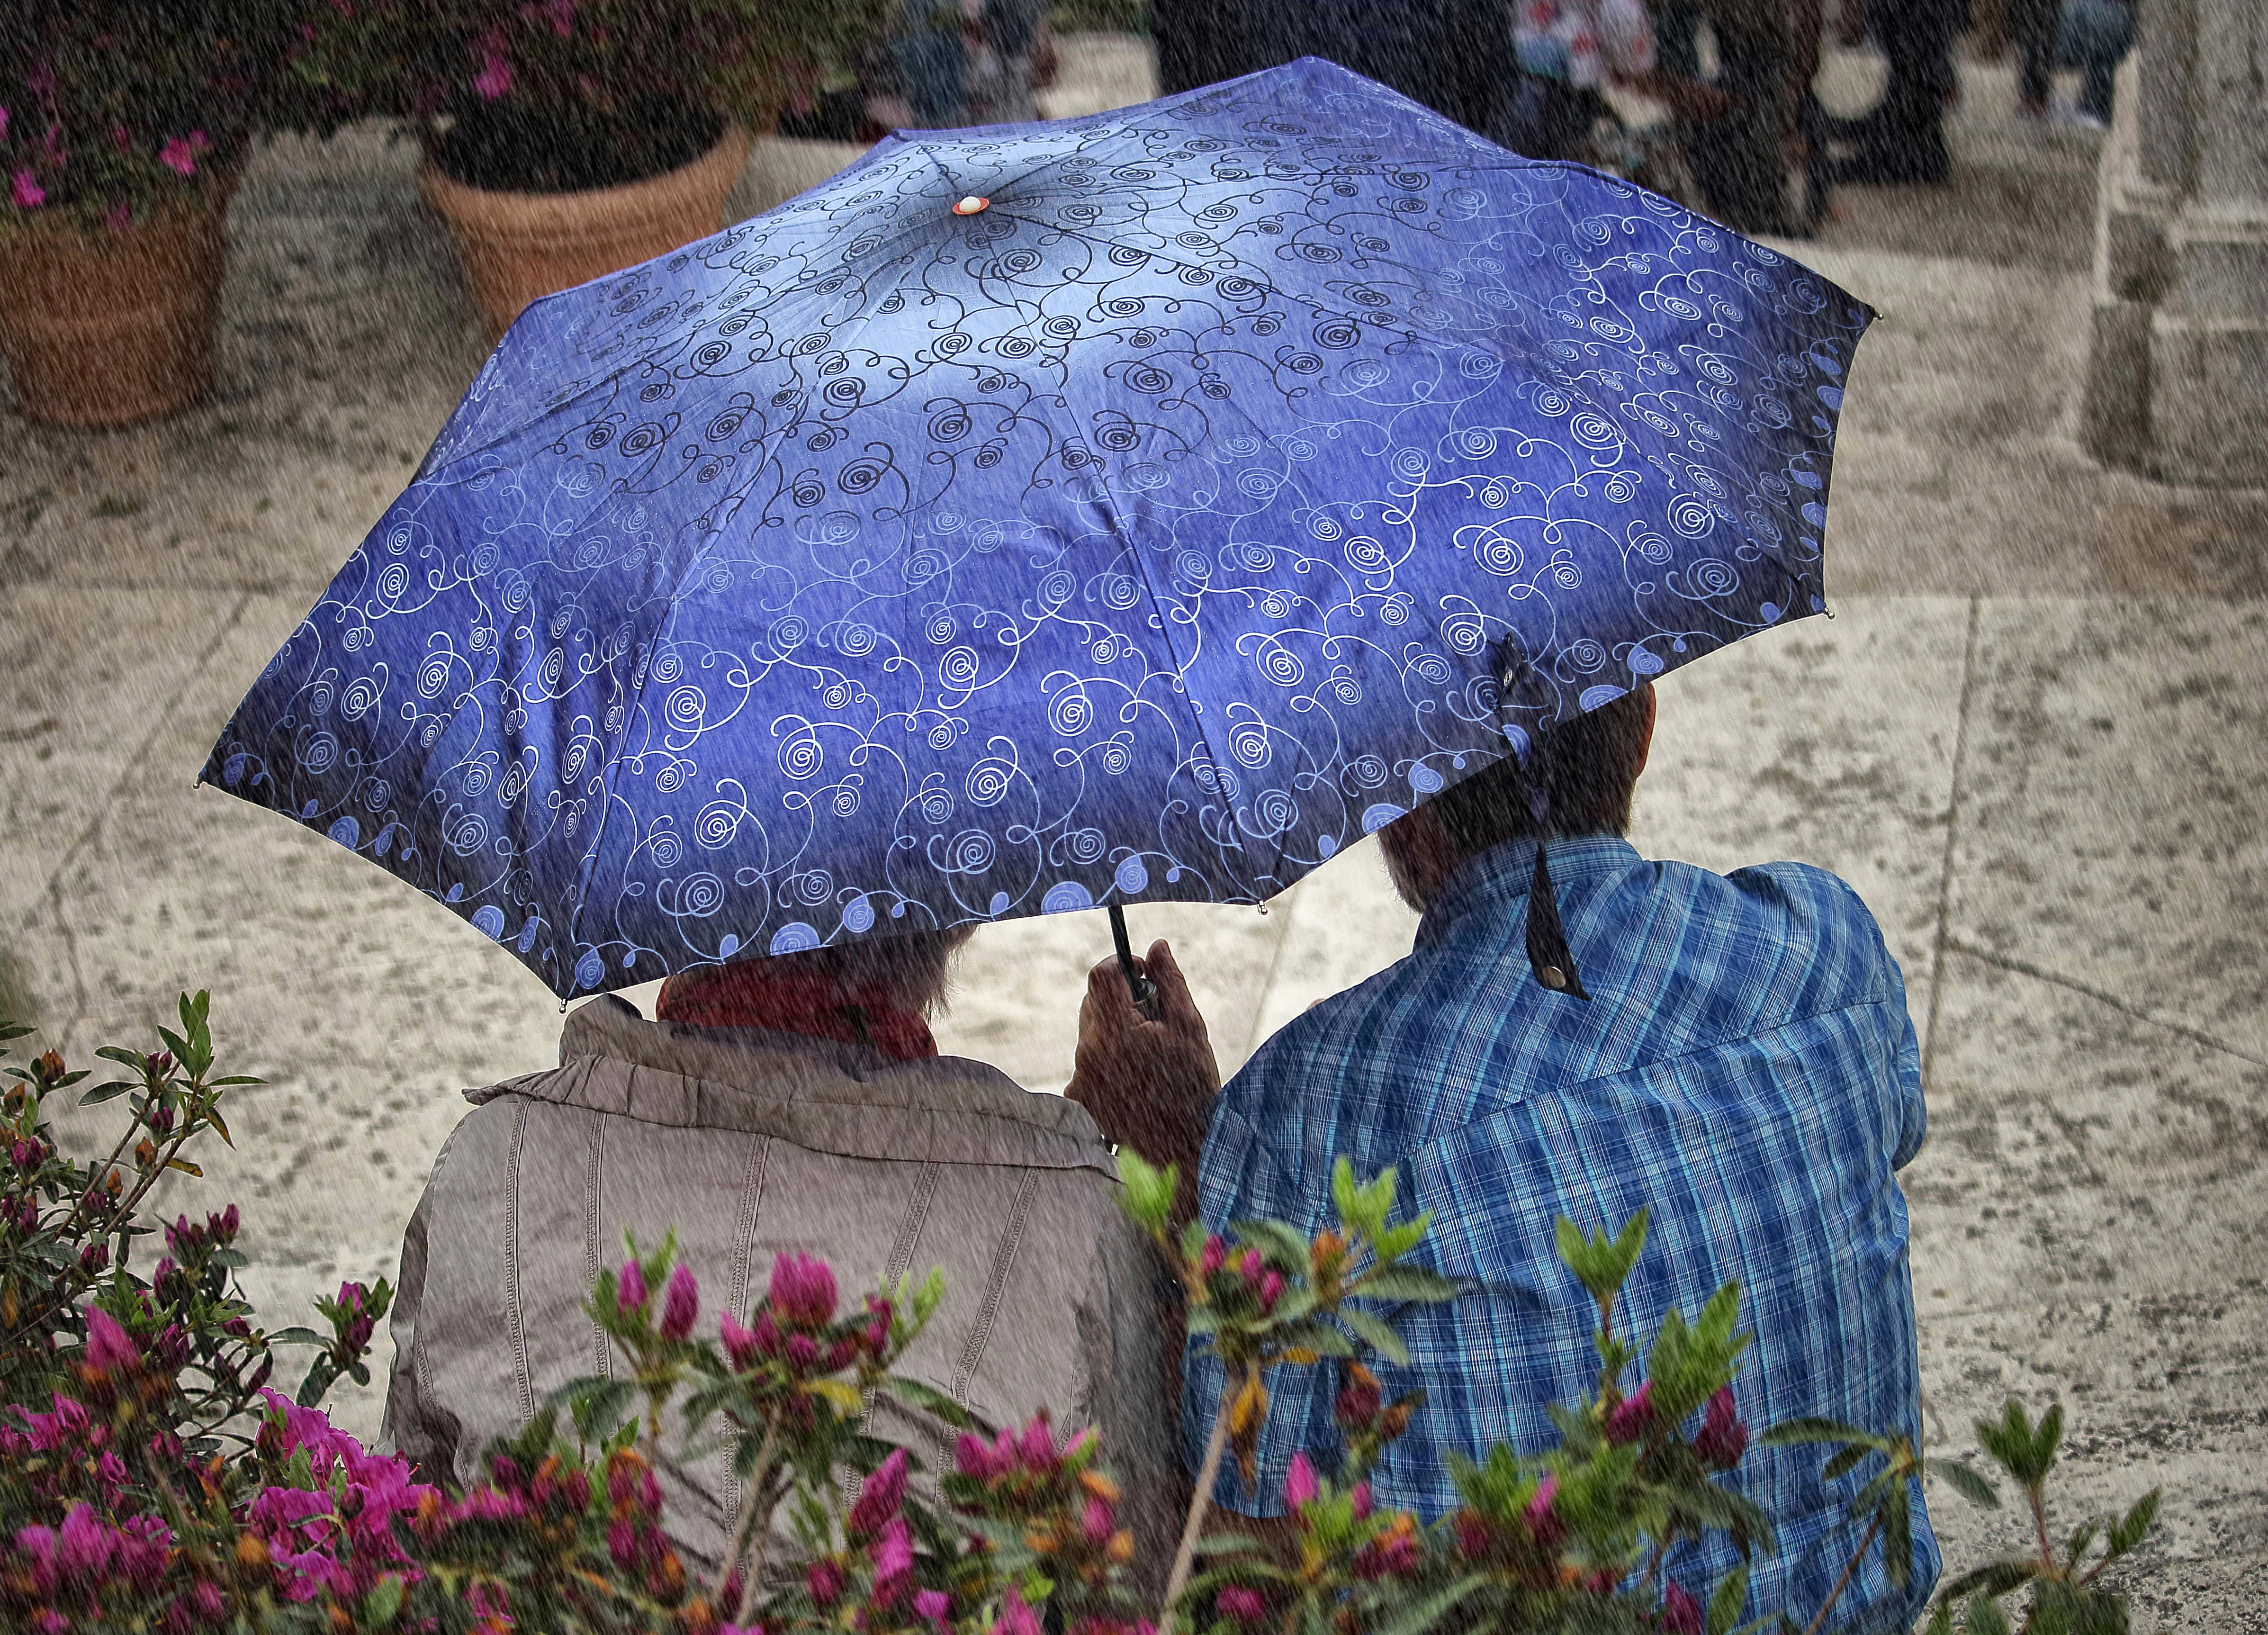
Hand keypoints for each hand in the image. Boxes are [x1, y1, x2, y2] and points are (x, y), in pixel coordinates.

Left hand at [1066, 939, 1219, 1176]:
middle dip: (1120, 999)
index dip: (1121, 966)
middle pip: (1092, 1001)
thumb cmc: (1193, 1085)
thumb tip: (1156, 946)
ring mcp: (1080, 1078)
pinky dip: (1106, 1059)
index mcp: (1116, 1033)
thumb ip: (1170, 982)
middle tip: (1152, 1018)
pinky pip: (1086, 1061)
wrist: (1182, 1149)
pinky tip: (1132, 1077)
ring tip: (1146, 1055)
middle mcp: (1089, 1054)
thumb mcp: (1189, 1027)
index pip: (1100, 975)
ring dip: (1113, 1029)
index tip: (1142, 974)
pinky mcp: (1079, 1097)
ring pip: (1090, 1030)